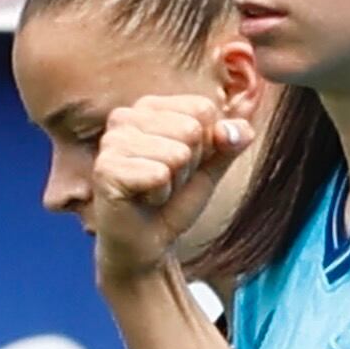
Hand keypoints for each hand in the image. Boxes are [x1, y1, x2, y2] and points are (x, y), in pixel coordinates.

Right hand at [87, 89, 252, 285]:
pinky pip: (159, 175)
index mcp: (150, 106)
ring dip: (175, 181)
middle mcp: (125, 117)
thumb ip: (231, 141)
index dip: (206, 144)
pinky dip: (160, 195)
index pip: (203, 108)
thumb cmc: (175, 198)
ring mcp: (111, 141)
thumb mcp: (212, 165)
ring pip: (177, 153)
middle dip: (190, 164)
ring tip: (155, 189)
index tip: (183, 164)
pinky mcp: (105, 168)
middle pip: (192, 129)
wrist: (148, 242)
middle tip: (167, 180)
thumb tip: (243, 127)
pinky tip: (143, 199)